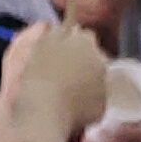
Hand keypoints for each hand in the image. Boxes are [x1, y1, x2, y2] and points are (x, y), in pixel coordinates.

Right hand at [1, 15, 111, 134]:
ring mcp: (103, 85)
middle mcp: (100, 60)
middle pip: (94, 58)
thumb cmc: (37, 77)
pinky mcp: (101, 108)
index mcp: (85, 41)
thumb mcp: (40, 44)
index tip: (61, 53)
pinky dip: (84, 104)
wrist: (44, 113)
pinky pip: (93, 103)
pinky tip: (67, 109)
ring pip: (95, 80)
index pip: (84, 36)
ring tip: (62, 94)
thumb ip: (54, 32)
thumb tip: (60, 28)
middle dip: (82, 63)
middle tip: (61, 74)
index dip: (72, 44)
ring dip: (83, 84)